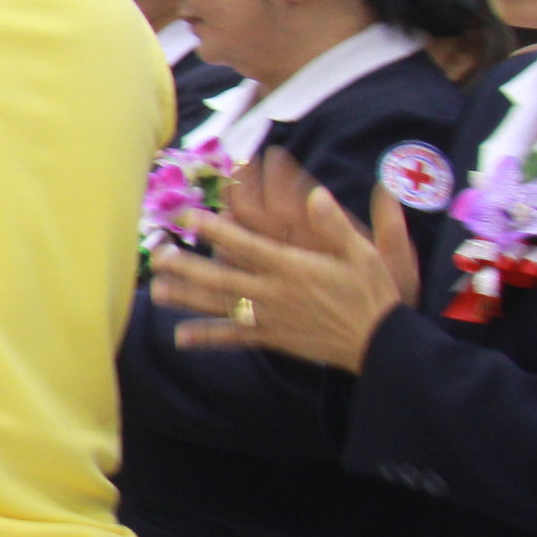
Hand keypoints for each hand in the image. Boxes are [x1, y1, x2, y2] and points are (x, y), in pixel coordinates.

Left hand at [145, 148, 409, 373]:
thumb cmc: (372, 293)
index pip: (246, 245)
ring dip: (187, 299)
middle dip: (187, 267)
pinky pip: (236, 338)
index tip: (189, 217)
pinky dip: (208, 337)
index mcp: (293, 267)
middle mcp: (275, 293)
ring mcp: (271, 318)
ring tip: (155, 291)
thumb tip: (315, 193)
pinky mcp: (273, 338)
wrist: (381, 343)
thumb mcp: (363, 253)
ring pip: (221, 307)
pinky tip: (181, 338)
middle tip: (157, 256)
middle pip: (222, 279)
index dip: (215, 230)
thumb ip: (335, 224)